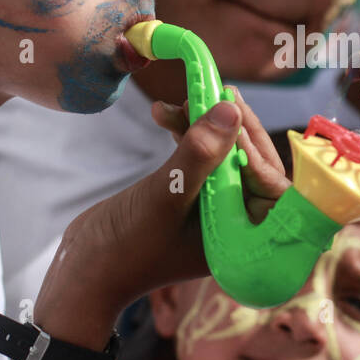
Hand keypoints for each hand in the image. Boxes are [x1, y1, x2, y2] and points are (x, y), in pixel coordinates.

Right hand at [33, 98, 252, 346]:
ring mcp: (212, 209)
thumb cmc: (128, 246)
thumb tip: (231, 110)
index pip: (274, 190)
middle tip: (220, 92)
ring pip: (226, 156)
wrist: (85, 267)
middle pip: (254, 166)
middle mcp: (235, 223)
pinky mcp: (189, 196)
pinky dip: (187, 134)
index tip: (234, 118)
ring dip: (209, 125)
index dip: (259, 153)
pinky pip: (201, 159)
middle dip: (237, 128)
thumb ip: (200, 154)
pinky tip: (164, 114)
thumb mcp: (167, 195)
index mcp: (245, 236)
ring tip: (187, 98)